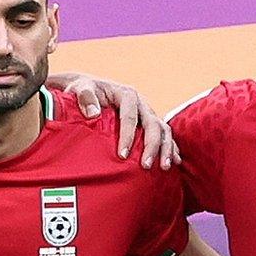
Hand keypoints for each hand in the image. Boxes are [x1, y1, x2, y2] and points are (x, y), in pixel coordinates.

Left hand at [48, 72, 179, 168]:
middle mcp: (141, 103)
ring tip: (165, 167)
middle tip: (146, 166)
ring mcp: (147, 113)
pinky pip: (164, 135)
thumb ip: (85, 98)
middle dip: (151, 146)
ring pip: (163, 130)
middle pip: (152, 124)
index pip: (130, 116)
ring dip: (166, 148)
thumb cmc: (83, 90)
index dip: (128, 136)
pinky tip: (175, 162)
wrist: (90, 88)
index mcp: (126, 94)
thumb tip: (93, 113)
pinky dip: (171, 147)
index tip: (122, 155)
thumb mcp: (80, 89)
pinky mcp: (149, 123)